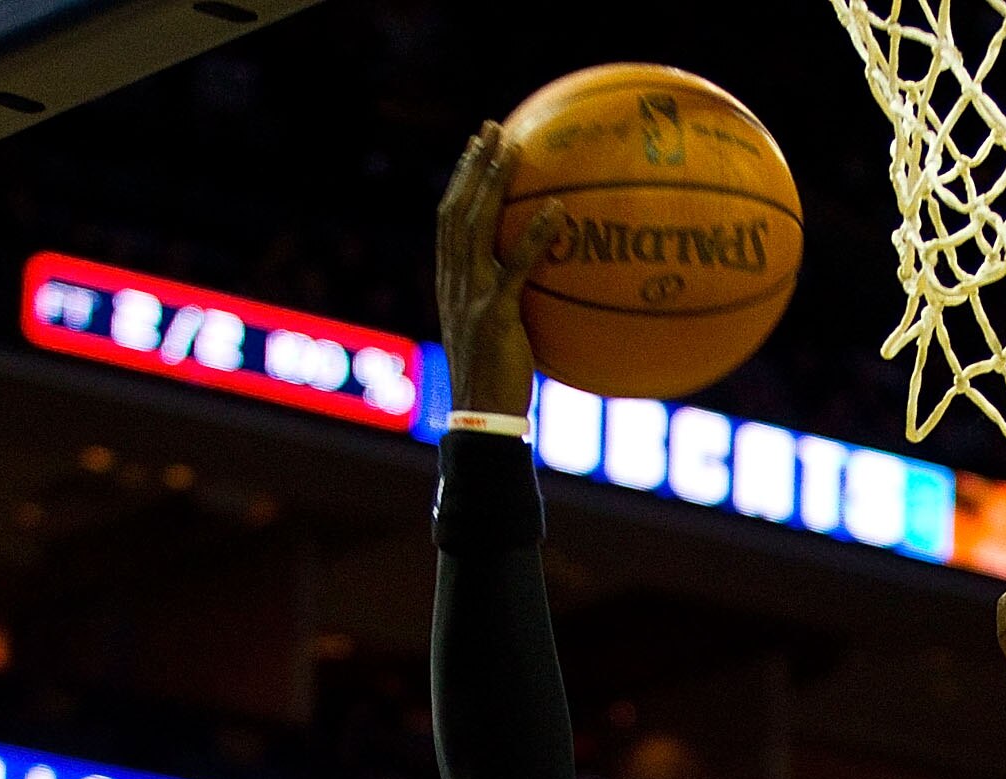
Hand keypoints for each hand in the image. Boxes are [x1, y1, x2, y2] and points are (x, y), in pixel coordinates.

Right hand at [436, 119, 563, 416]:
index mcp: (449, 284)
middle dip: (474, 165)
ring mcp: (471, 298)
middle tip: (493, 128)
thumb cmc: (496, 384)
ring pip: (476, 227)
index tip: (476, 147)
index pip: (448, 219)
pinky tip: (557, 210)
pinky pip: (515, 268)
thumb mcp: (494, 335)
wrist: (481, 422)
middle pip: (457, 210)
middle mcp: (453, 283)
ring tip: (514, 148)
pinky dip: (535, 237)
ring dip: (494, 184)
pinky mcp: (494, 317)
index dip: (460, 180)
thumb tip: (538, 283)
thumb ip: (506, 303)